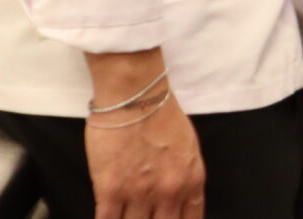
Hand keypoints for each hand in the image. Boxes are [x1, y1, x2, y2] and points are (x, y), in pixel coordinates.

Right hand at [85, 52, 204, 218]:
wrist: (135, 97)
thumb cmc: (162, 115)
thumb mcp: (189, 149)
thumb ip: (185, 178)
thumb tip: (177, 200)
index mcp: (191, 181)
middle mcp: (169, 192)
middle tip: (146, 217)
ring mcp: (139, 194)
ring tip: (127, 216)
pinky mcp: (110, 191)